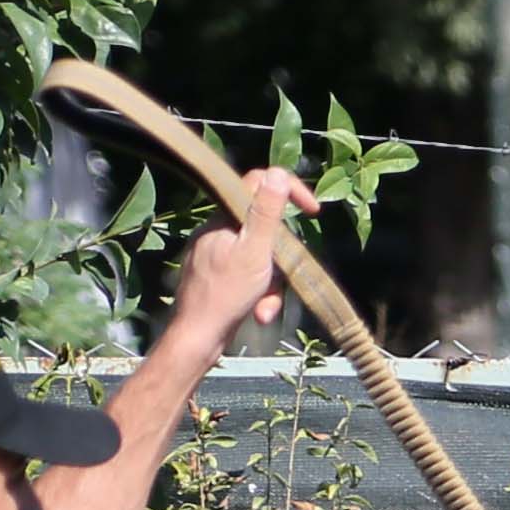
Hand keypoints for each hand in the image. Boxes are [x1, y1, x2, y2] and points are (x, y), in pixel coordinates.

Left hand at [172, 168, 318, 349]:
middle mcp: (218, 229)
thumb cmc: (226, 294)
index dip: (289, 190)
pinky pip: (248, 275)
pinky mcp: (216, 274)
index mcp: (225, 218)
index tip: (313, 210)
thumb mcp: (255, 251)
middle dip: (281, 260)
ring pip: (260, 257)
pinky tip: (256, 312)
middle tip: (285, 281)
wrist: (197, 336)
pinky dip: (258, 293)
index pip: (258, 183)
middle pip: (265, 230)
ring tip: (264, 308)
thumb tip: (276, 173)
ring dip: (271, 284)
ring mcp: (216, 252)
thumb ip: (266, 212)